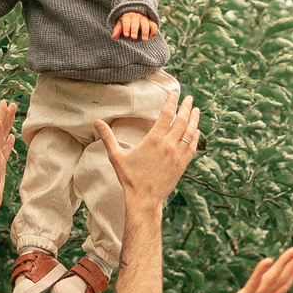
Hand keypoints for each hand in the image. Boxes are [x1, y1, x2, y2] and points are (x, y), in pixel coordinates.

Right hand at [99, 95, 199, 211]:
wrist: (144, 199)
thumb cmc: (129, 178)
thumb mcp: (116, 157)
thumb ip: (108, 138)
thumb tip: (96, 122)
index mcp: (153, 140)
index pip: (166, 115)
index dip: (171, 102)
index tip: (174, 93)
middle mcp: (168, 146)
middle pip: (182, 121)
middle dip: (186, 107)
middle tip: (190, 98)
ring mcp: (177, 156)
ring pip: (190, 133)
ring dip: (194, 120)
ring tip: (196, 110)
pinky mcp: (182, 165)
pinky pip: (192, 147)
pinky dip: (195, 137)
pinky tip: (196, 131)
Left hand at [112, 9, 158, 40]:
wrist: (135, 15)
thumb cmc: (126, 22)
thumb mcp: (120, 24)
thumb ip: (118, 30)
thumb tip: (113, 37)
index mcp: (127, 16)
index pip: (126, 21)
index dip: (126, 28)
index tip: (126, 35)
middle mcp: (136, 16)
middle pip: (136, 22)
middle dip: (134, 30)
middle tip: (133, 38)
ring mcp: (144, 19)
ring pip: (145, 23)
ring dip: (145, 31)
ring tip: (144, 40)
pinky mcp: (151, 22)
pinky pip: (153, 25)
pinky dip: (154, 30)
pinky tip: (151, 37)